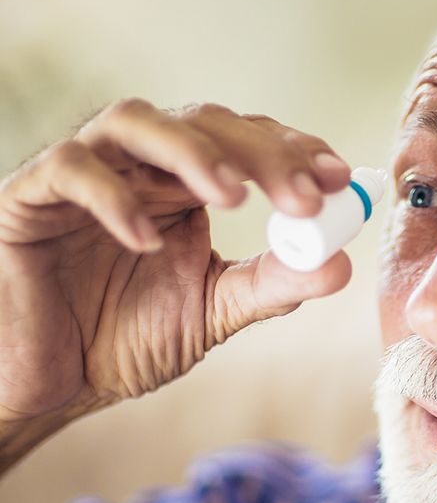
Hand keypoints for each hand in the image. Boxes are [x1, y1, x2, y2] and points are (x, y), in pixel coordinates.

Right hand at [0, 99, 351, 447]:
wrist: (54, 381)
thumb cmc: (126, 338)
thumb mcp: (213, 310)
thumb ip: (270, 285)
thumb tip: (340, 265)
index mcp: (186, 189)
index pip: (245, 143)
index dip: (293, 151)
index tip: (339, 178)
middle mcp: (141, 169)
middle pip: (205, 121)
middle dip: (261, 154)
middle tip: (304, 195)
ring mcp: (87, 175)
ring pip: (135, 121)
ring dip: (193, 153)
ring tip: (234, 197)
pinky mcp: (30, 197)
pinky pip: (69, 170)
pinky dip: (112, 197)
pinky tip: (148, 240)